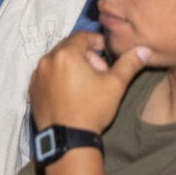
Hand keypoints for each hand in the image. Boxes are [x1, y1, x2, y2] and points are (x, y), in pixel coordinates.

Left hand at [29, 31, 149, 132]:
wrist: (68, 138)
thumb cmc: (92, 109)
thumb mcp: (115, 85)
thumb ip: (129, 64)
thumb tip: (143, 50)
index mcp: (66, 54)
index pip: (82, 36)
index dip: (97, 41)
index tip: (106, 52)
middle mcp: (47, 60)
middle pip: (68, 48)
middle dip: (85, 55)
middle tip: (99, 72)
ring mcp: (37, 75)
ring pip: (56, 61)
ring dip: (71, 66)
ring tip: (85, 84)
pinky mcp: (32, 88)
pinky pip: (46, 75)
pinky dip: (57, 77)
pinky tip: (70, 92)